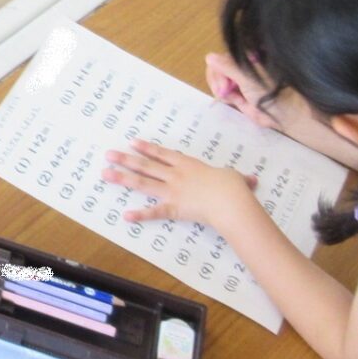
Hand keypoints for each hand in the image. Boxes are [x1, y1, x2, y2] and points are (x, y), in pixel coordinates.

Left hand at [106, 140, 260, 229]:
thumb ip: (239, 179)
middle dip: (126, 159)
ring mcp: (173, 191)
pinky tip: (126, 216)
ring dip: (124, 178)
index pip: (163, 154)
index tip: (132, 142)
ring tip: (106, 174)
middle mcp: (176, 175)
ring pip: (143, 183)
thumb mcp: (236, 178)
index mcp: (189, 164)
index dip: (147, 148)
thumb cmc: (233, 187)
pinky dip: (141, 215)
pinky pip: (155, 212)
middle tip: (109, 154)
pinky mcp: (175, 208)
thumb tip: (251, 181)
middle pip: (146, 165)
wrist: (231, 201)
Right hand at [206, 52, 274, 127]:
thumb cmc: (267, 92)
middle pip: (217, 70)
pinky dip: (224, 97)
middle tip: (224, 93)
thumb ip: (227, 66)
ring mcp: (238, 82)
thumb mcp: (246, 78)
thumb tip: (209, 56)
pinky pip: (222, 93)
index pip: (220, 59)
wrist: (281, 114)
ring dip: (220, 90)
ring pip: (218, 82)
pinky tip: (234, 101)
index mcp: (244, 60)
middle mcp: (240, 68)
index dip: (218, 72)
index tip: (224, 86)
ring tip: (231, 98)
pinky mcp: (237, 95)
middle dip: (218, 82)